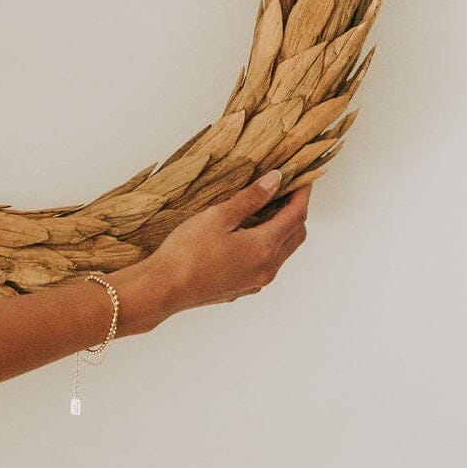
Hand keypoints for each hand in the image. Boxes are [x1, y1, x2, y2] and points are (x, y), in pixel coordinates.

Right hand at [115, 173, 311, 330]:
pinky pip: (265, 265)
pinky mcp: (241, 289)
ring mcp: (255, 282)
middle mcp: (266, 269)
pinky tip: (248, 235)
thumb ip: (251, 198)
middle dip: (296, 212)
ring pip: (281, 252)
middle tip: (288, 192)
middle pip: (295, 236)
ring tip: (267, 210)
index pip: (296, 216)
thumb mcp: (219, 216)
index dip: (302, 194)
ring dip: (282, 230)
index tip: (303, 178)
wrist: (164, 289)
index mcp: (264, 248)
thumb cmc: (187, 252)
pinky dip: (267, 247)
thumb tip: (276, 181)